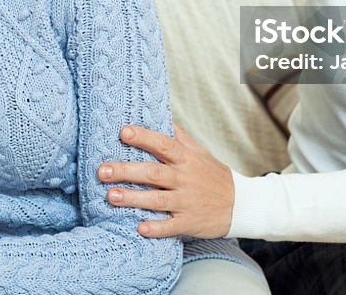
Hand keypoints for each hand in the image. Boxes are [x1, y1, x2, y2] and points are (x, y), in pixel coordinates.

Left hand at [98, 123, 233, 238]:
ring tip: (110, 196)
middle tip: (103, 170)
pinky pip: (171, 226)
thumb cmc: (215, 176)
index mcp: (186, 159)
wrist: (242, 205)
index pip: (163, 144)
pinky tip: (139, 228)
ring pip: (157, 199)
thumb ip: (180, 137)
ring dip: (133, 198)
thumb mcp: (201, 153)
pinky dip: (156, 228)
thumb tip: (162, 116)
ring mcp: (187, 202)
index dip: (144, 138)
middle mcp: (185, 179)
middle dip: (127, 171)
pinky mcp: (189, 223)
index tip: (123, 132)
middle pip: (153, 172)